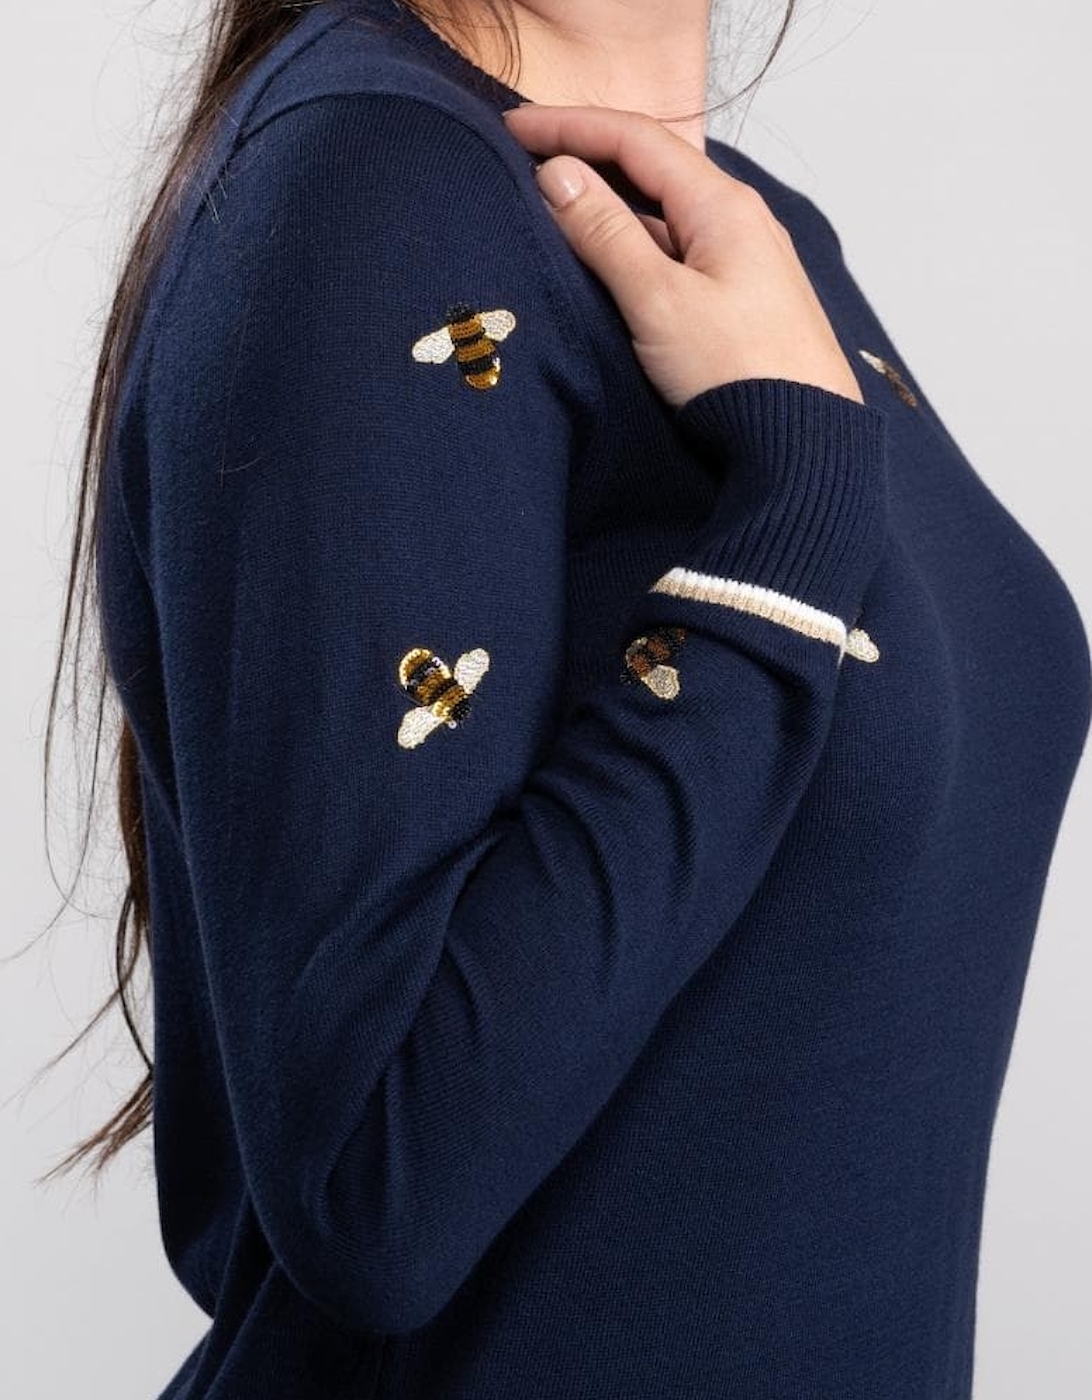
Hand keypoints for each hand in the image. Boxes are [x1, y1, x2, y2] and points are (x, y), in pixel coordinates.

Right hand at [500, 104, 864, 410]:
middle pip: (652, 165)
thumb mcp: (659, 302)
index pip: (636, 138)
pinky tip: (607, 259)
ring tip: (555, 204)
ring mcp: (744, 260)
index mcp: (723, 206)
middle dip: (589, 153)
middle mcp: (740, 220)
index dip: (569, 126)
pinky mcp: (741, 299)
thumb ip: (606, 235)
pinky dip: (634, 240)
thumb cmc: (742, 377)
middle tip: (528, 154)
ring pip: (665, 210)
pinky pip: (678, 249)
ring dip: (610, 200)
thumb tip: (558, 176)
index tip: (514, 126)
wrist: (805, 447)